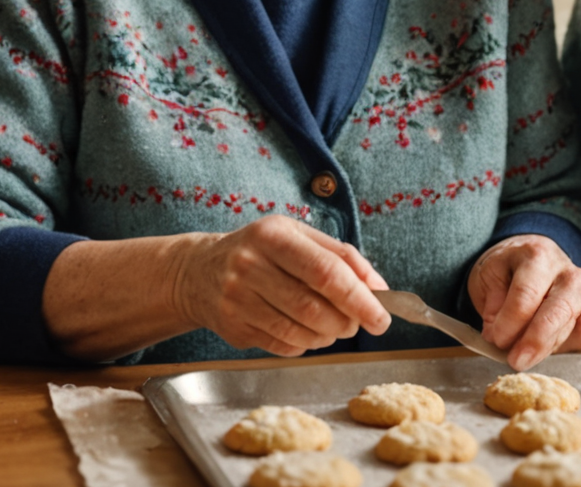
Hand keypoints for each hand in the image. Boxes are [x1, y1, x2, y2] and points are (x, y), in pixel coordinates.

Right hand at [174, 216, 392, 355]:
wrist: (199, 272)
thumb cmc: (262, 252)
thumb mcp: (298, 238)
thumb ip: (342, 257)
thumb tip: (379, 288)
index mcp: (273, 235)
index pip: (325, 271)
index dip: (358, 298)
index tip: (381, 317)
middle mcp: (250, 265)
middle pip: (313, 306)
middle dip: (346, 322)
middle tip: (358, 324)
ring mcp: (237, 298)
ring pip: (299, 331)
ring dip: (328, 336)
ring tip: (334, 327)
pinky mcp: (232, 328)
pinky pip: (282, 345)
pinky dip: (304, 344)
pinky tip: (305, 332)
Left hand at [468, 235, 580, 370]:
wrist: (532, 260)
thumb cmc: (508, 271)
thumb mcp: (489, 276)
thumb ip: (491, 302)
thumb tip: (496, 334)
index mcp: (538, 255)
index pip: (526, 295)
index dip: (509, 323)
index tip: (495, 340)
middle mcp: (569, 271)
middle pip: (556, 312)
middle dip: (534, 342)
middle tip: (515, 361)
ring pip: (571, 327)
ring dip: (544, 348)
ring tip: (524, 355)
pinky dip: (571, 347)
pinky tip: (550, 347)